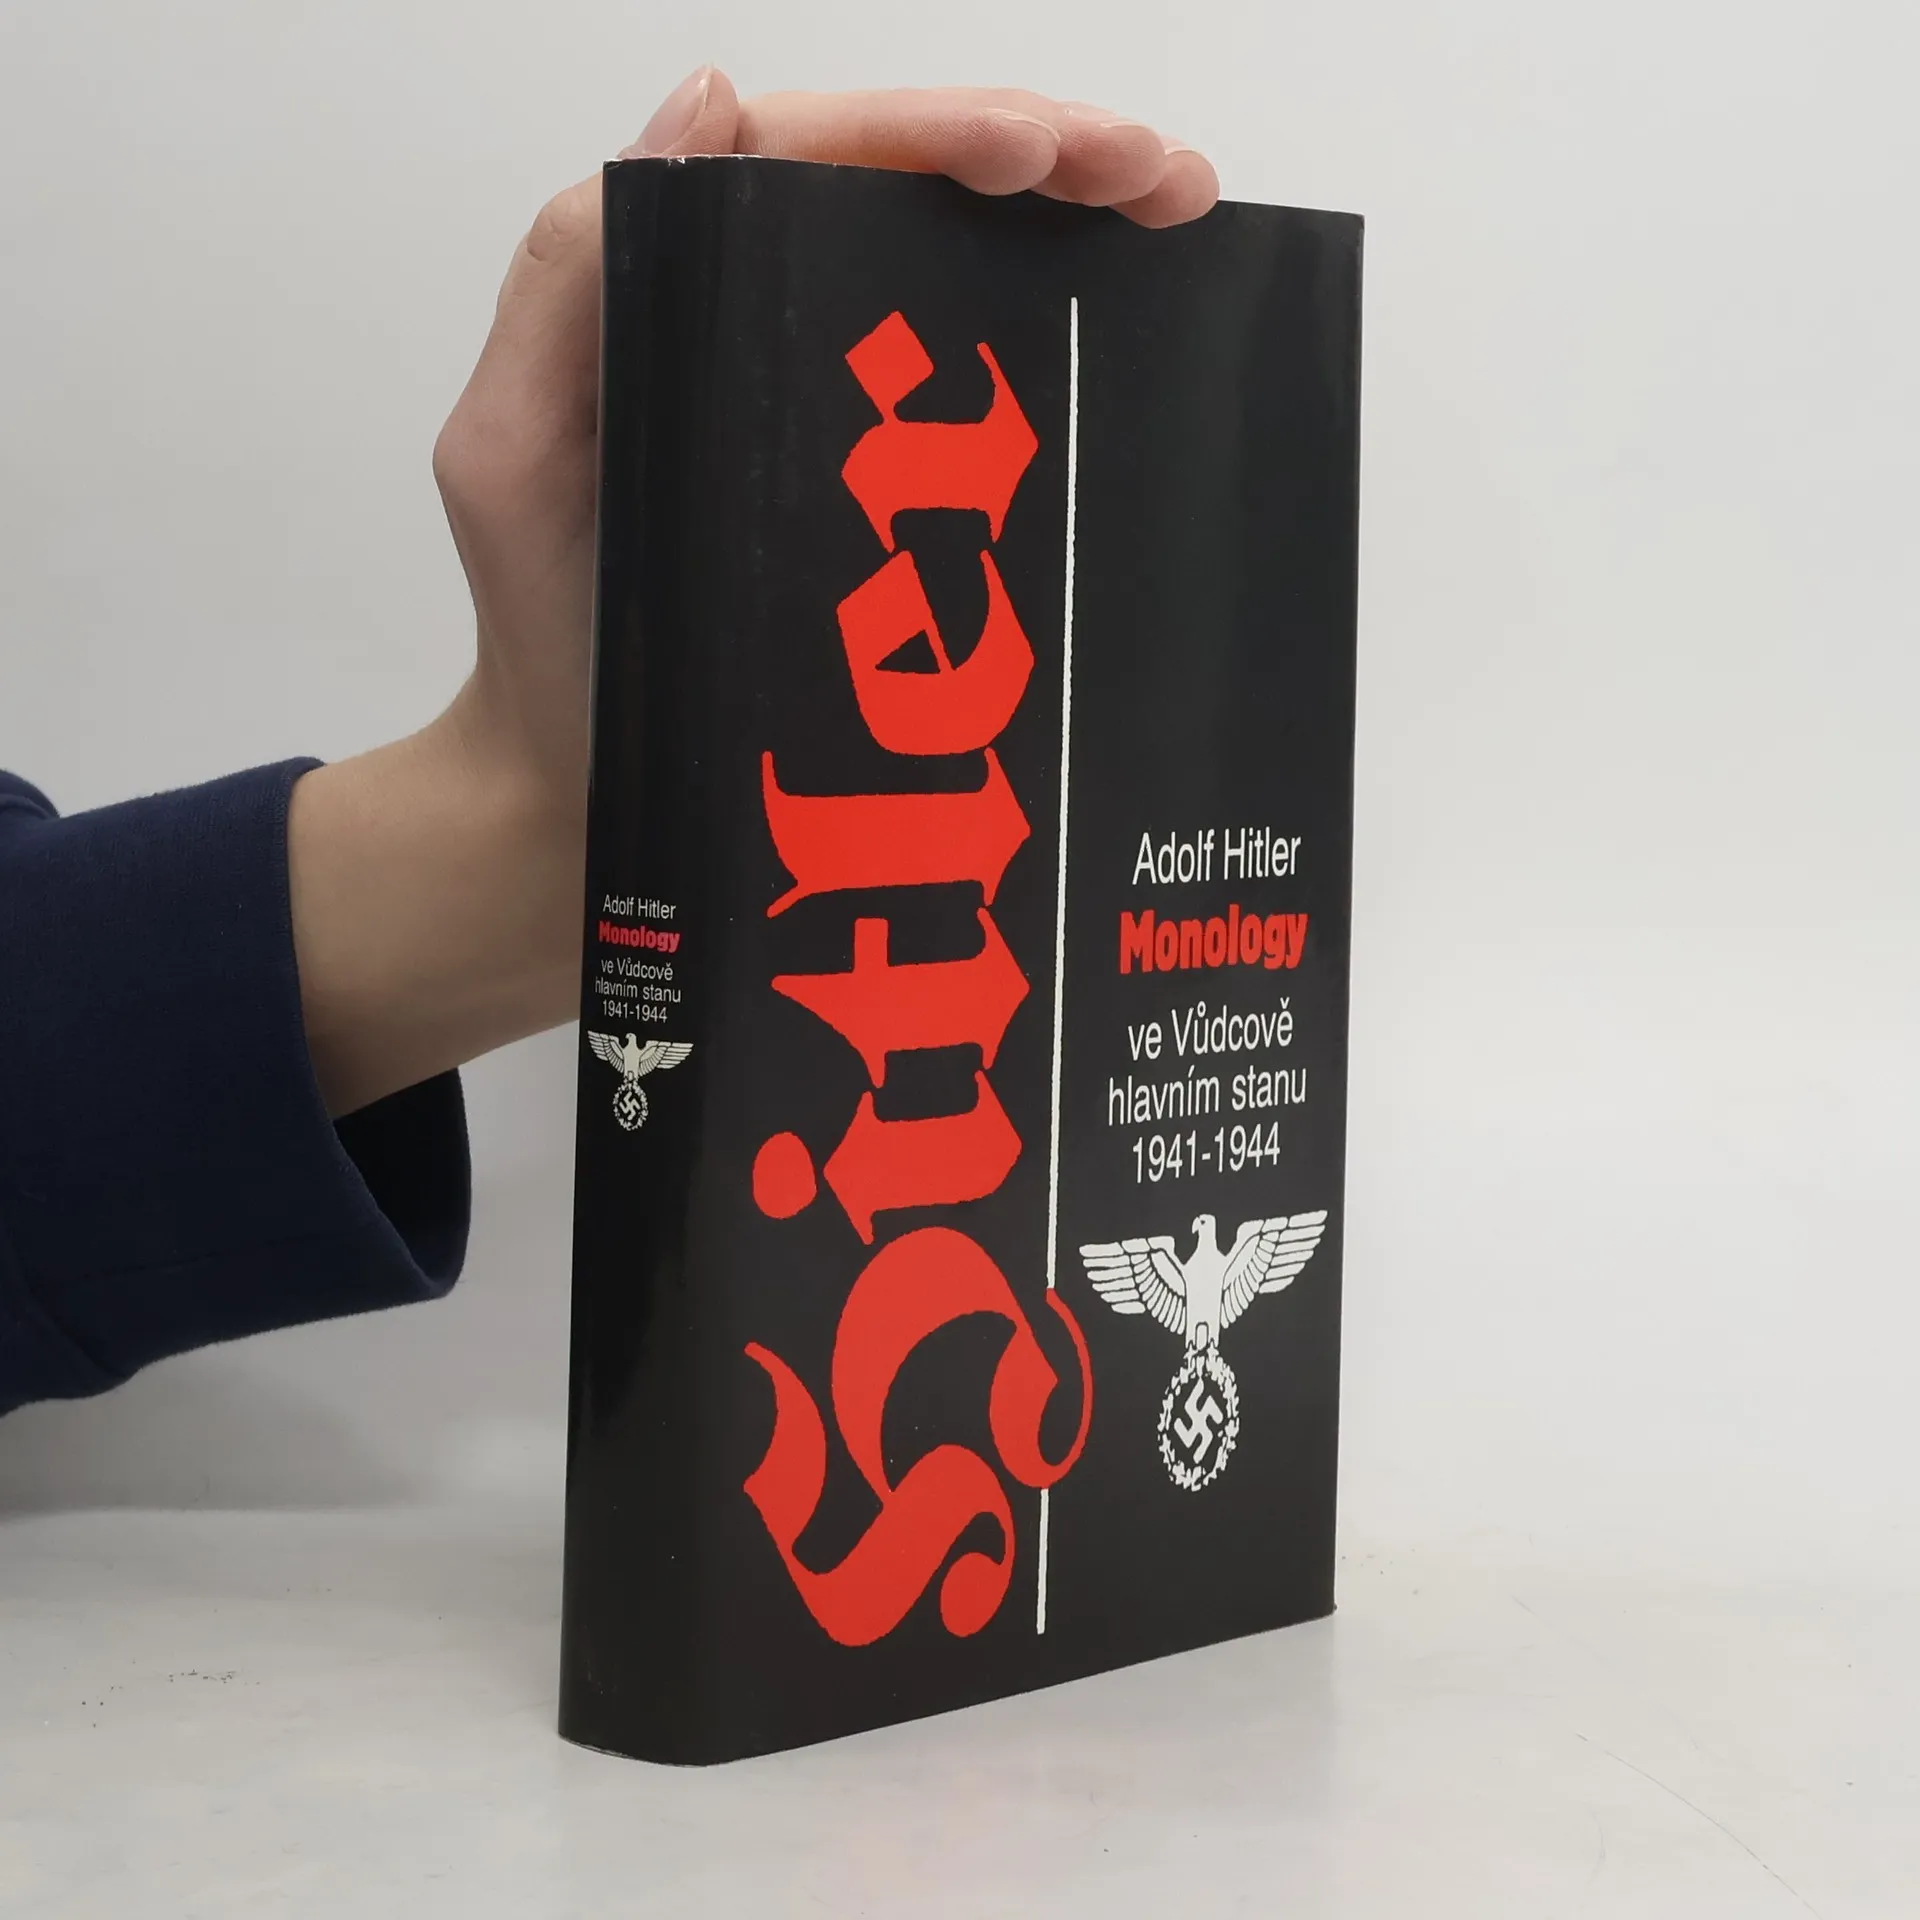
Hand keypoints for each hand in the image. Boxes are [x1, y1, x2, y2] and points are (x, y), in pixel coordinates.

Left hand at [289, 71, 1219, 1114]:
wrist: (587, 798)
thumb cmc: (548, 645)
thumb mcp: (512, 455)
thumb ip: (571, 280)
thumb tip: (711, 102)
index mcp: (670, 285)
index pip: (816, 155)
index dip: (935, 134)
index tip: (1041, 154)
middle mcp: (757, 320)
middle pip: (910, 192)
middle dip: (1046, 158)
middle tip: (1162, 176)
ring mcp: (832, 405)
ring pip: (960, 267)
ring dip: (1077, 219)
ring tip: (1181, 208)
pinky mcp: (882, 492)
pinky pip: (974, 379)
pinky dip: (1062, 328)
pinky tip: (1143, 307)